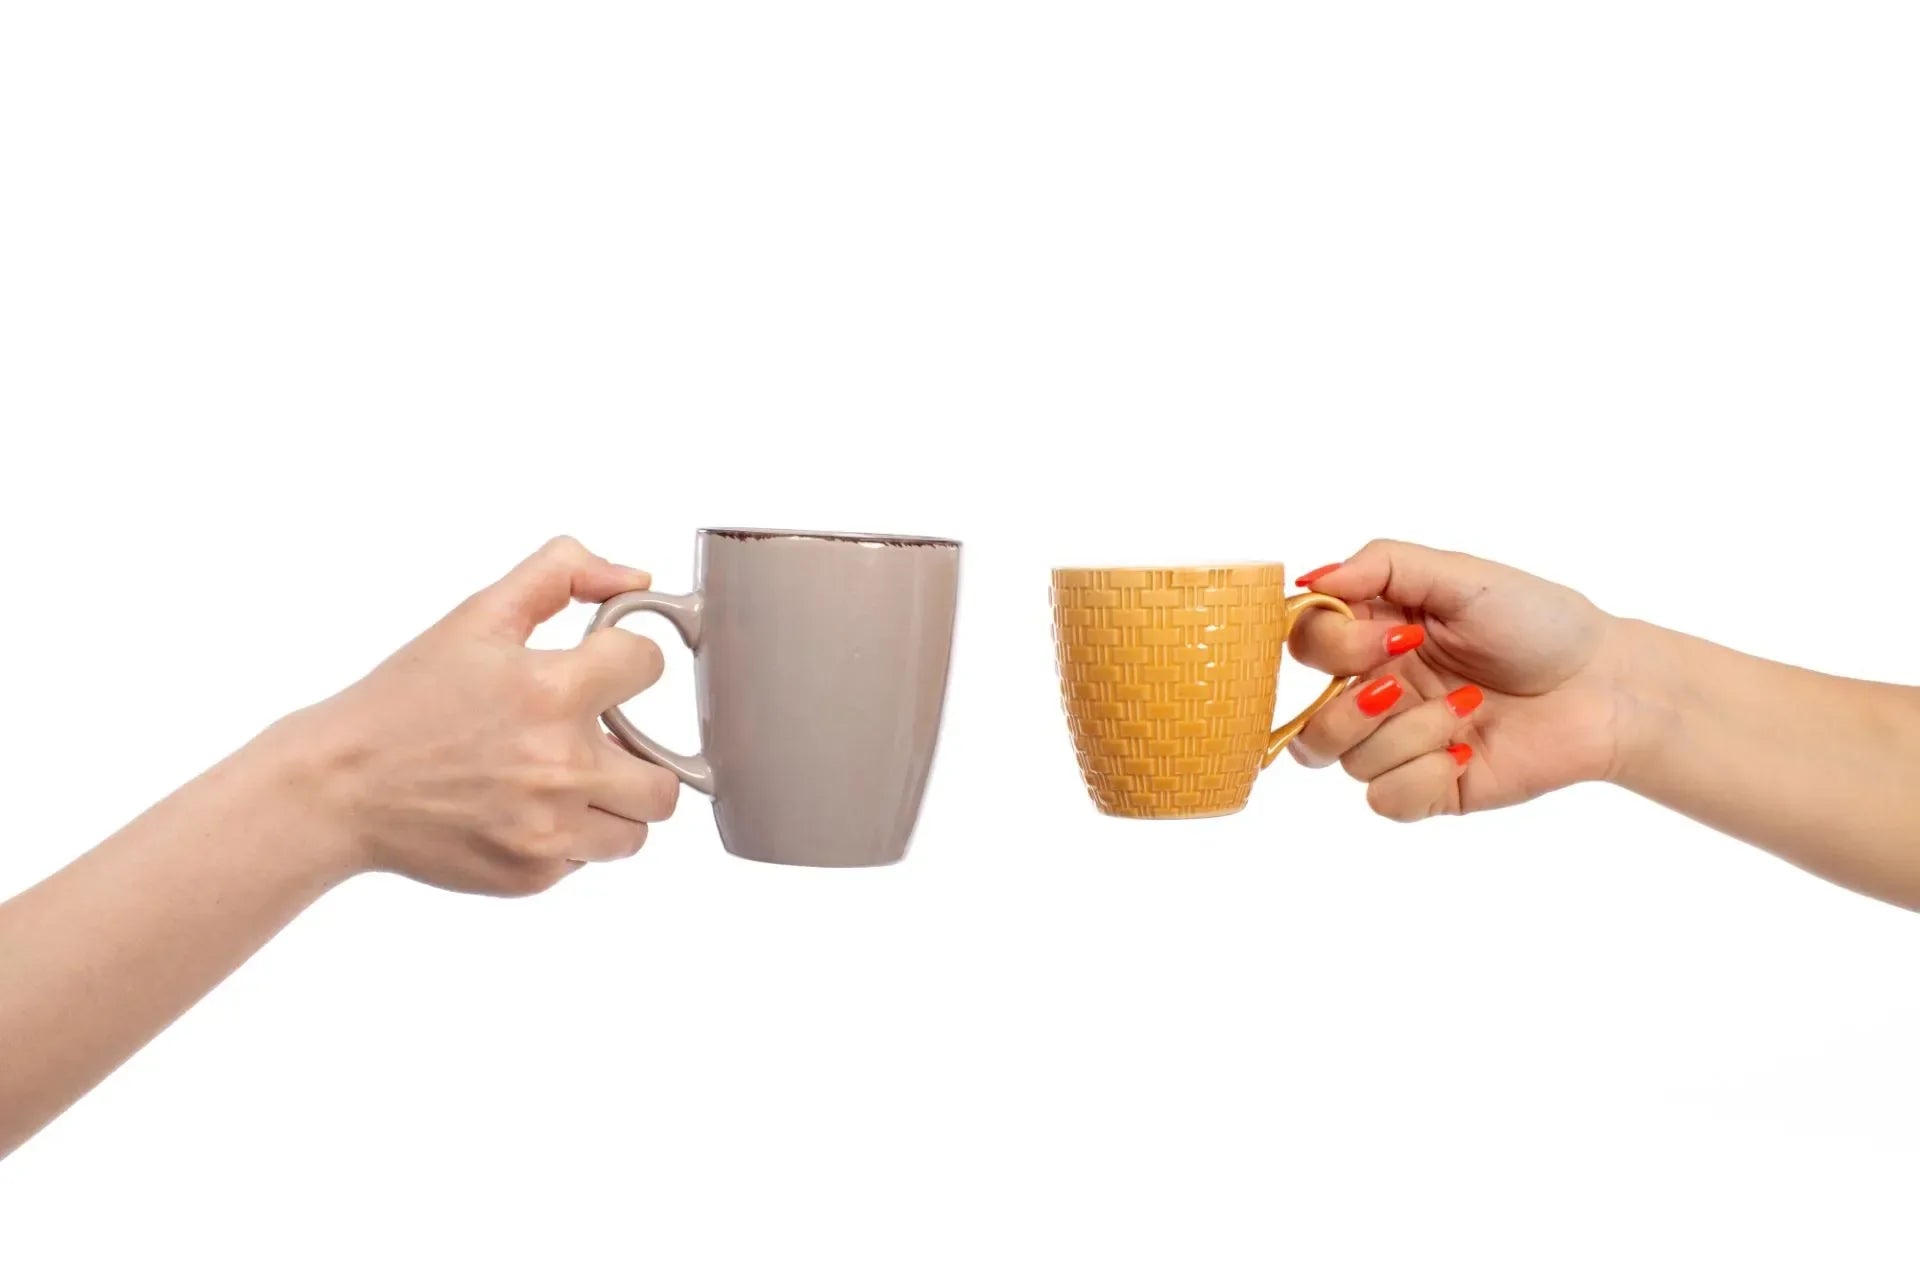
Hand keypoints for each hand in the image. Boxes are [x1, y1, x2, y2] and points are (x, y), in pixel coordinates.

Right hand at [276, 536, 681, 894]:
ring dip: (612, 806)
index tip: (599, 672)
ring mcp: (549, 829)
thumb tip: (635, 581)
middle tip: (592, 744)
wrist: (340, 786)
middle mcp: (560, 766)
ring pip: (638, 829)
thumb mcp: (476, 616)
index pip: (650, 665)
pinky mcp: (533, 875)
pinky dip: (570, 839)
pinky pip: (591, 859)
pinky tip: (524, 812)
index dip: (624, 661)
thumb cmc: (407, 701)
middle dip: (636, 757)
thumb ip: (559, 575)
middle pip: (666, 779)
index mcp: (552, 691)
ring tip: (562, 783)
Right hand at [1286, 540, 1628, 820]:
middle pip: (1306, 719)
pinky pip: (1384, 799)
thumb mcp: (1461, 575)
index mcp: (1375, 635)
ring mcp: (1398, 744)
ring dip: (1406, 734)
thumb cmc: (1540, 623)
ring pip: (1343, 760)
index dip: (1332, 645)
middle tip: (1407, 683)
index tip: (1395, 636)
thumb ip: (1381, 565)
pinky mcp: (1428, 788)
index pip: (1305, 645)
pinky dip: (1423, 774)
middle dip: (1353, 705)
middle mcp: (1377, 691)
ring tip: (1468, 709)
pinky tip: (1469, 750)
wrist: (1606, 687)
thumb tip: (1309, 582)